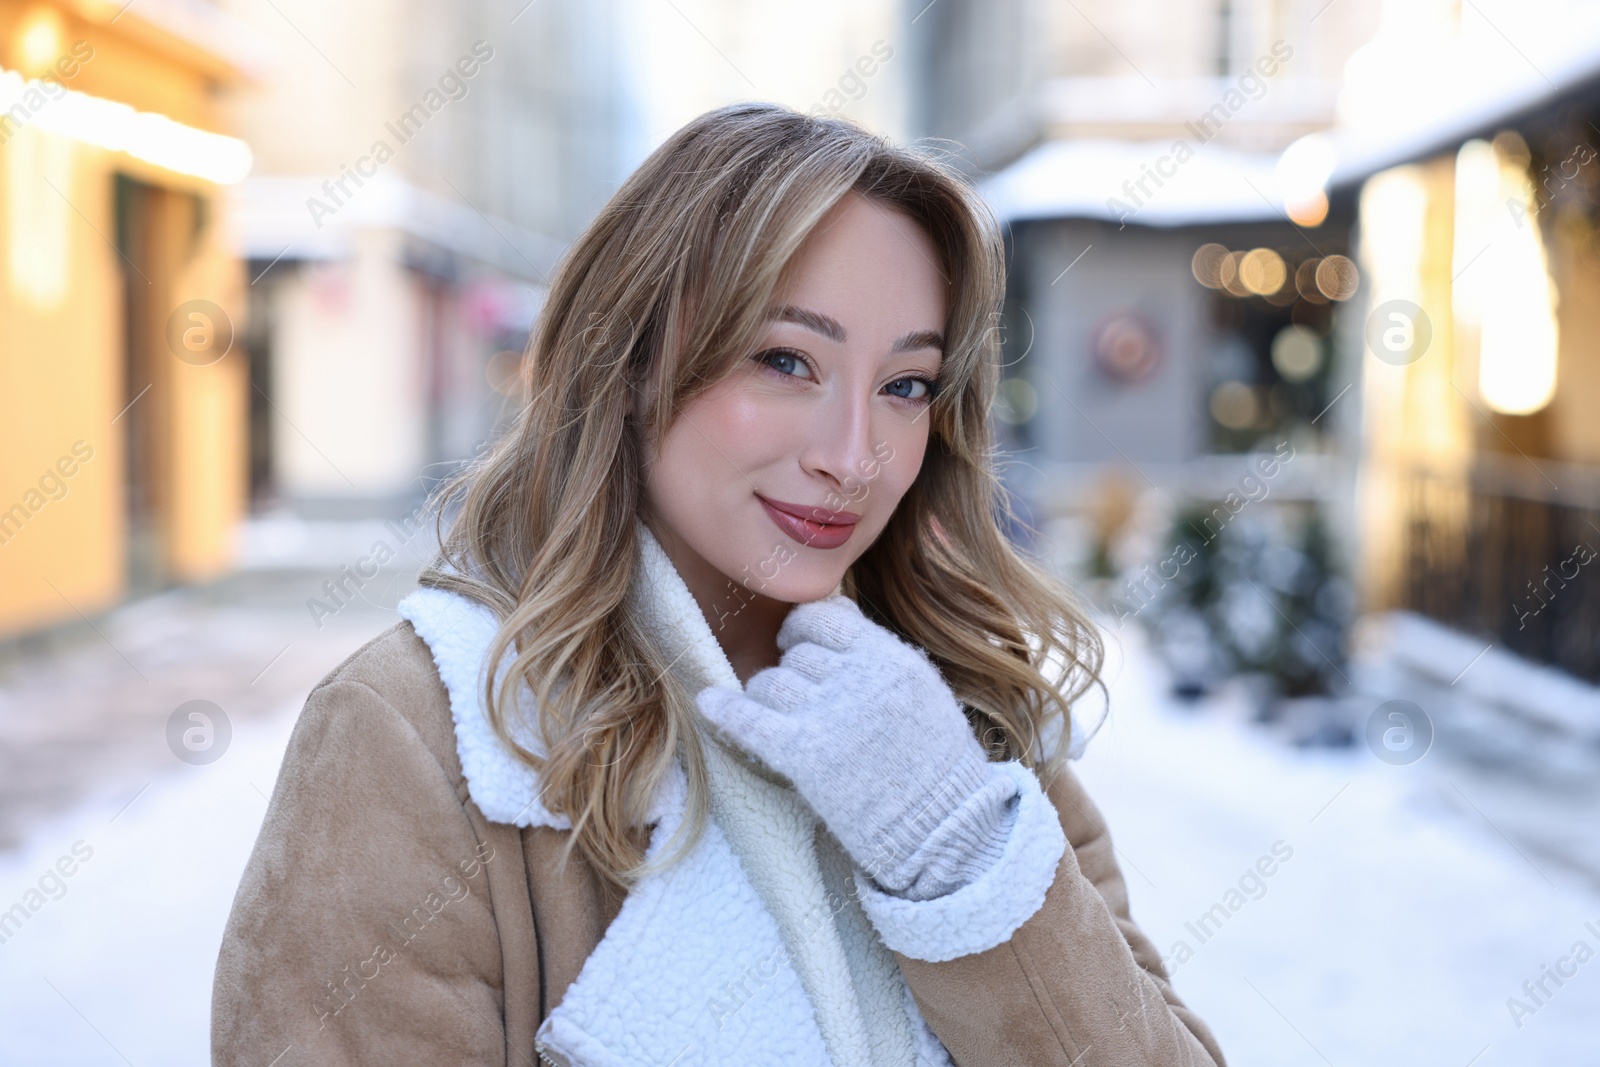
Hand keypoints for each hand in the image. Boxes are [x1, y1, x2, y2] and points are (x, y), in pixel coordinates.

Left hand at [695, 595, 1001, 891]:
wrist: (944, 831)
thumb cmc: (936, 767)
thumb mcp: (923, 692)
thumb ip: (879, 655)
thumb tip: (834, 612)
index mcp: (890, 659)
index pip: (825, 616)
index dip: (803, 630)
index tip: (798, 645)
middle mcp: (859, 678)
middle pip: (794, 653)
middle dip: (791, 671)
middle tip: (797, 697)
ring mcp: (829, 715)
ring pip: (768, 683)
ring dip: (768, 699)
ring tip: (780, 721)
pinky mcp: (804, 755)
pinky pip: (748, 718)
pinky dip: (724, 710)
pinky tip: (709, 703)